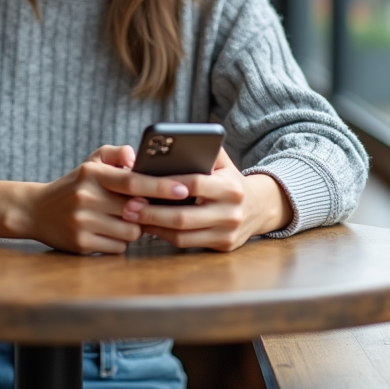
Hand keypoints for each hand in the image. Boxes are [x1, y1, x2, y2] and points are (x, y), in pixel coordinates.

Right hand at [0, 144, 188, 251]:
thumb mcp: (90, 163)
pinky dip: (118, 242)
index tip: (184, 188)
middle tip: (144, 209)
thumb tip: (136, 157)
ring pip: (130, 232)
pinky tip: (106, 233)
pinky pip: (118, 248)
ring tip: (117, 220)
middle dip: (146, 212)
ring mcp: (83, 222)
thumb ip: (115, 154)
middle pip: (136, 211)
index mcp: (92, 174)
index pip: (133, 180)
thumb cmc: (73, 185)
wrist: (35, 211)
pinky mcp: (80, 244)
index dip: (161, 186)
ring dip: (132, 229)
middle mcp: (86, 197)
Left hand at [118, 152, 291, 250]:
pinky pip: (187, 243)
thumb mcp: (223, 162)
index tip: (142, 182)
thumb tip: (173, 141)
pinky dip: (165, 236)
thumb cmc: (230, 180)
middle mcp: (231, 212)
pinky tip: (149, 227)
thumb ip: (203, 150)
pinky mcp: (222, 246)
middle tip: (128, 206)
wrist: (260, 207)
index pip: (195, 184)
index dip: (167, 184)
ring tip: (133, 217)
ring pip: (183, 234)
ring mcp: (227, 233)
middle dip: (152, 211)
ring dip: (154, 227)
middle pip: (184, 216)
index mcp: (230, 187)